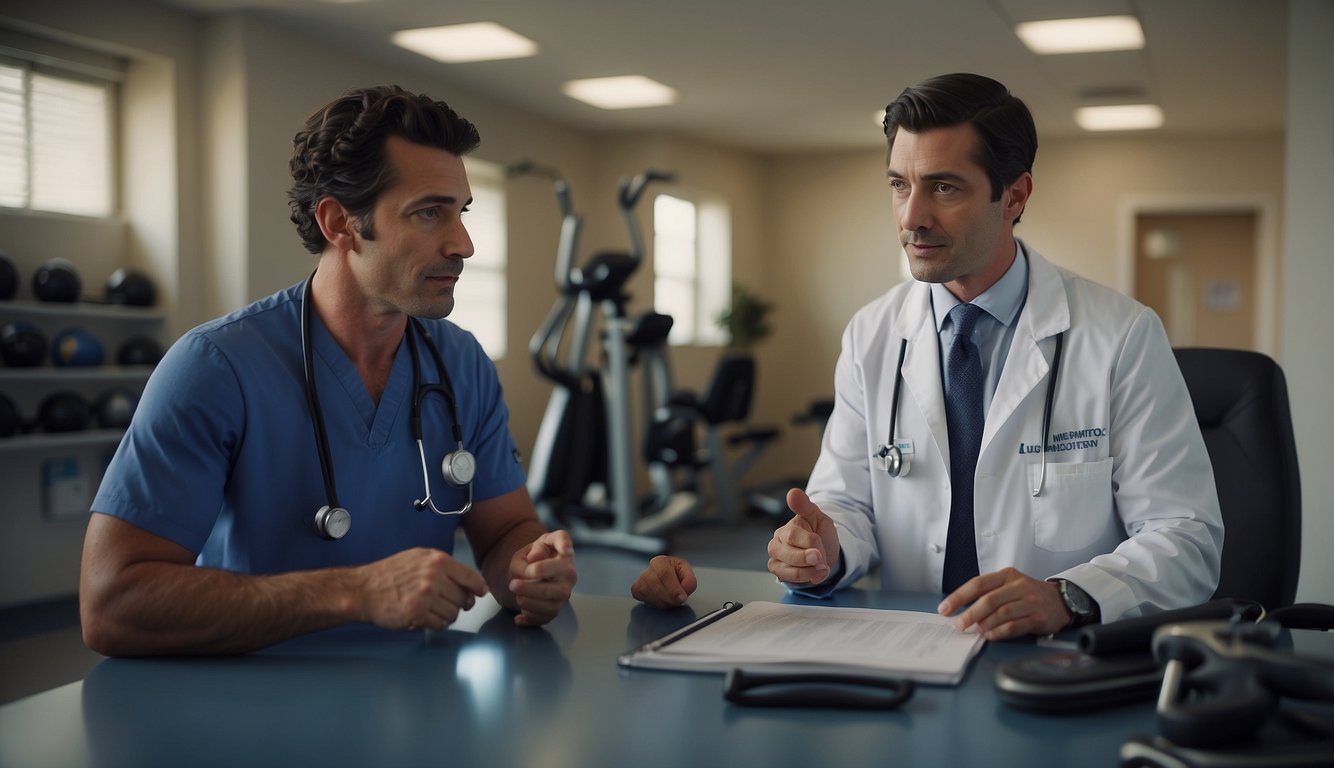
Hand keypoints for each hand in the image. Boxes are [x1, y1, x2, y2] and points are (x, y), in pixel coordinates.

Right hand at [355, 547, 488, 631]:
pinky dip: (437, 624)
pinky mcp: (417, 614)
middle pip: (464, 599)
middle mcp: (434, 577)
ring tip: (434, 611)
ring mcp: (425, 596)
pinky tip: (426, 618)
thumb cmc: (390, 573)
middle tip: (449, 604)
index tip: (481, 593)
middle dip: (460, 605)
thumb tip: (470, 580)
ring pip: (454, 614)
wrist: (364, 589)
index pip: (471, 577)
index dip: (478, 588)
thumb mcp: (418, 557)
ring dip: (447, 616)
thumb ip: (444, 565)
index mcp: (438, 561)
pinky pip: (440, 624)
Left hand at [508, 530, 576, 626]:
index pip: (564, 549)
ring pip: (549, 608)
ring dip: (527, 602)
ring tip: (517, 595)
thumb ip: (537, 548)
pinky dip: (527, 619)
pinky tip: (519, 617)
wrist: (536, 571)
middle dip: (529, 588)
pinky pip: (542, 619)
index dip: (564, 547)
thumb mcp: (536, 545)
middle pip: (553, 589)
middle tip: (512, 584)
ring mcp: (563, 596)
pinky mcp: (555, 610)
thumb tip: (534, 559)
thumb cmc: (538, 556)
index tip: (562, 550)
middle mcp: (569, 577)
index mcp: (565, 557)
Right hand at [631, 555, 696, 607]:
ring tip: (670, 600)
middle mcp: (649, 568)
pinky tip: (660, 600)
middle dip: (669, 598)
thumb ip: (690, 580)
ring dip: (662, 602)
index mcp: (662, 561)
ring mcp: (641, 579)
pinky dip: (652, 602)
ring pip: (648, 593)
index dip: (673, 588)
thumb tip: (685, 589)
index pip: (665, 574)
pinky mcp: (636, 589)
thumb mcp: (687, 573)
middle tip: (678, 601)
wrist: (666, 577)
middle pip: (656, 585)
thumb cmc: (676, 574)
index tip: (682, 598)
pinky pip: (641, 597)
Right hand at [767, 488, 840, 586]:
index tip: (820, 552)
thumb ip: (805, 505)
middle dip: (808, 560)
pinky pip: (787, 579)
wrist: (824, 553)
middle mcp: (777, 543)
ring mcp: (776, 559)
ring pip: (788, 569)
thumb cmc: (819, 533)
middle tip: (822, 562)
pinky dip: (805, 579)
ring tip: (822, 569)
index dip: (810, 544)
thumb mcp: (817, 517)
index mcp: (786, 528)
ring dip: (809, 572)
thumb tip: (793, 492)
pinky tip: (815, 574)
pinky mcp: (779, 572)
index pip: (794, 536)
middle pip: (787, 553)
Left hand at [937, 567, 1069, 639]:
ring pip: (1002, 613)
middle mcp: (1018, 586)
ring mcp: (1029, 601)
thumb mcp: (1008, 586)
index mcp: (1006, 575)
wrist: (1061, 600)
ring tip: (974, 631)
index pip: (977, 584)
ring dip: (984, 624)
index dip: (959, 597)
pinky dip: (1000, 632)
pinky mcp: (1038, 617)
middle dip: (970, 614)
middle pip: (989, 600)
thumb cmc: (1027, 594)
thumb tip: (960, 611)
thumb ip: (987, 594)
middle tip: (958, 625)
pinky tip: (990, 636)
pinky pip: (1015, 626)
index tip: (945, 609)